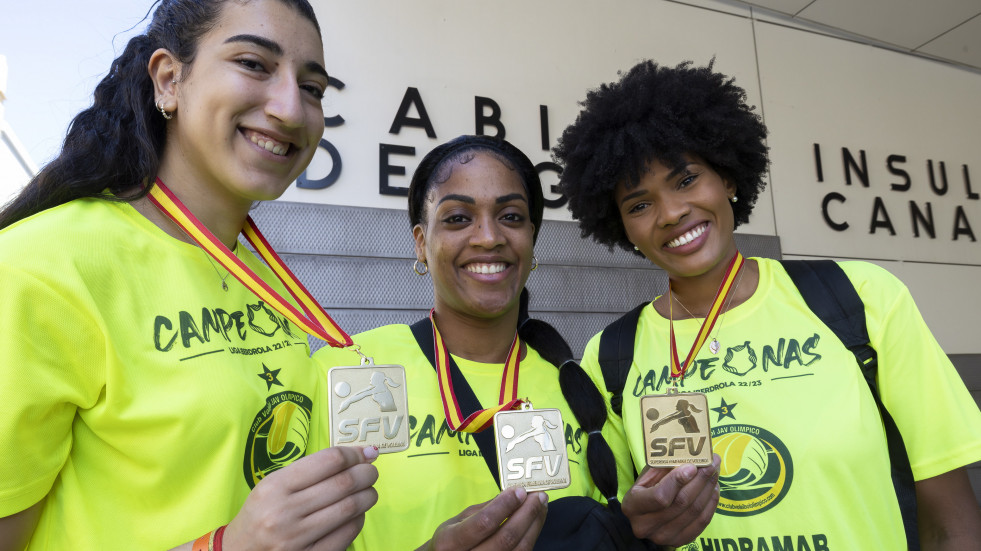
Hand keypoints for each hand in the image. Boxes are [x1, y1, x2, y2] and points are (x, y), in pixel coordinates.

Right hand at [222, 446, 379, 550]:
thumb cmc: (262, 514)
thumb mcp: (274, 485)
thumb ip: (312, 470)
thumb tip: (361, 455)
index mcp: (275, 487)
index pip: (329, 461)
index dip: (354, 454)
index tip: (365, 454)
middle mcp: (284, 512)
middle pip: (344, 483)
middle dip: (367, 474)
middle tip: (371, 472)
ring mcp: (296, 539)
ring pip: (350, 508)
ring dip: (368, 496)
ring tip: (368, 492)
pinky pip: (346, 534)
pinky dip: (358, 520)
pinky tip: (356, 514)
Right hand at [418, 486, 548, 550]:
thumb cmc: (452, 540)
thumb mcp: (457, 521)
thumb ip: (484, 509)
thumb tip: (513, 493)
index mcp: (449, 542)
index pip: (483, 523)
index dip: (505, 506)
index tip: (520, 491)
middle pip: (506, 538)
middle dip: (527, 514)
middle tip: (538, 496)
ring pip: (519, 549)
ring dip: (534, 525)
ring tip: (541, 506)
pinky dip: (531, 536)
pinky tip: (534, 522)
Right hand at [621, 454, 719, 545]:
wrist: (643, 517)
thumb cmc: (645, 490)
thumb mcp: (646, 476)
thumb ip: (664, 468)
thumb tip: (689, 457)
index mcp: (633, 506)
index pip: (659, 496)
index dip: (678, 481)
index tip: (692, 466)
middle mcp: (646, 526)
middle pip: (681, 503)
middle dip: (700, 480)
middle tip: (712, 462)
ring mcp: (663, 537)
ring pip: (694, 512)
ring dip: (708, 489)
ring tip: (714, 472)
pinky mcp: (679, 541)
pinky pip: (701, 522)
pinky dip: (710, 503)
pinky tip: (713, 488)